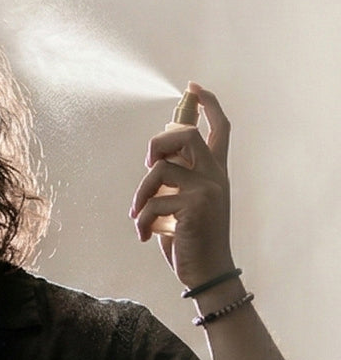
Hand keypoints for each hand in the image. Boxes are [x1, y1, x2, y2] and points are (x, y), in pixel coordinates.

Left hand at [129, 82, 234, 286]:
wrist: (206, 272)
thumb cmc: (189, 238)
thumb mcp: (183, 201)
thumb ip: (177, 177)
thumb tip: (157, 153)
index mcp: (215, 173)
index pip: (219, 130)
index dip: (208, 106)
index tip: (194, 87)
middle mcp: (215, 177)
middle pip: (185, 135)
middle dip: (158, 141)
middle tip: (149, 162)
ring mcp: (207, 190)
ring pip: (158, 170)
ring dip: (140, 196)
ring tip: (140, 216)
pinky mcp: (195, 207)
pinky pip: (151, 202)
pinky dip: (141, 221)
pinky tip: (146, 236)